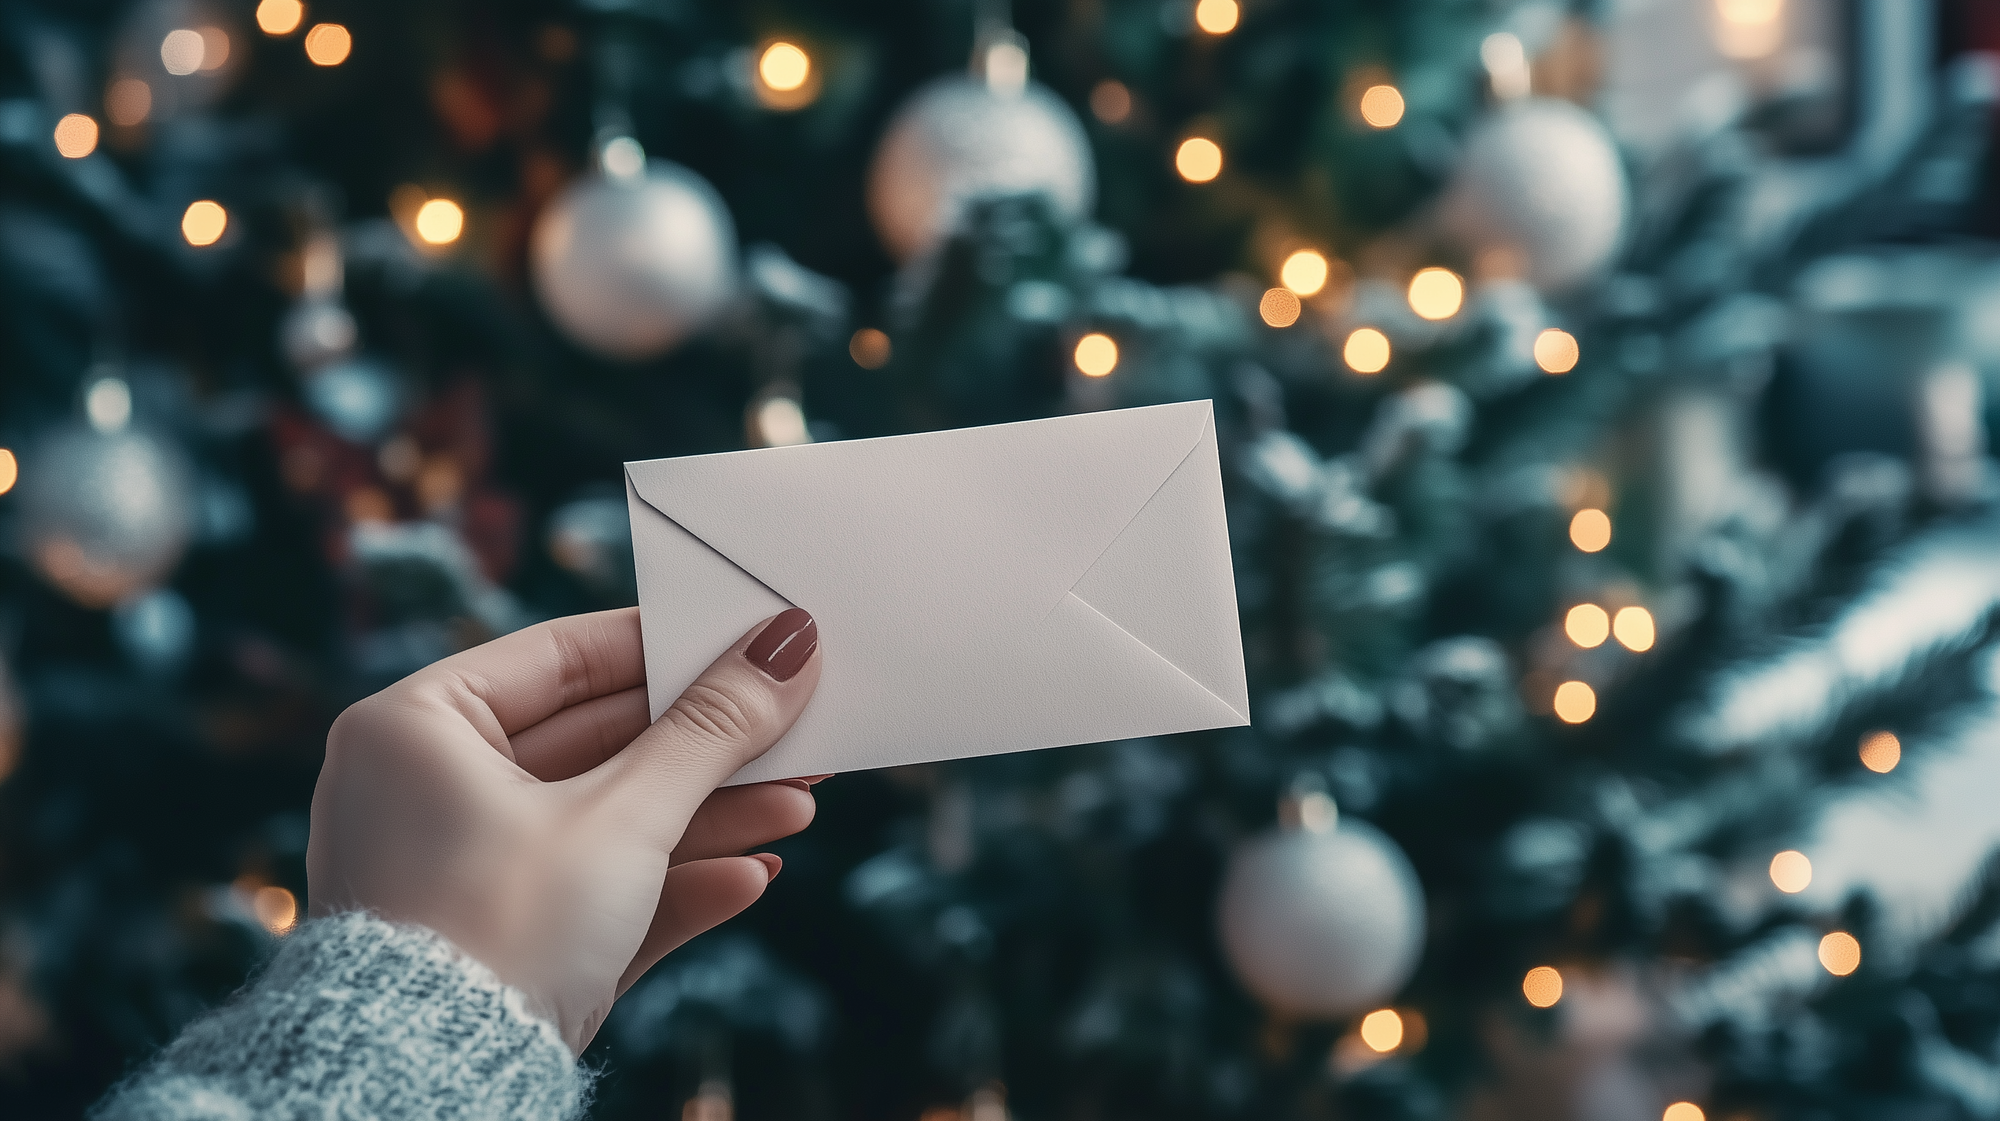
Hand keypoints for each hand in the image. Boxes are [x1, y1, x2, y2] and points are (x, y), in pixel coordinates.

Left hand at [306, 607, 822, 1051]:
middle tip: (793, 728)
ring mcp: (464, 874)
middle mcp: (428, 792)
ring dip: (708, 817)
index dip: (664, 647)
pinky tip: (750, 877)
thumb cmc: (500, 928)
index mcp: (418, 729)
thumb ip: (712, 730)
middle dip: (706, 749)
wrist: (438, 1094)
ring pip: (607, 822)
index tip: (746, 641)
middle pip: (598, 743)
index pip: (561, 658)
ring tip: (796, 807)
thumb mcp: (624, 815)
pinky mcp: (502, 945)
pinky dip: (670, 883)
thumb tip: (787, 647)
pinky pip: (595, 892)